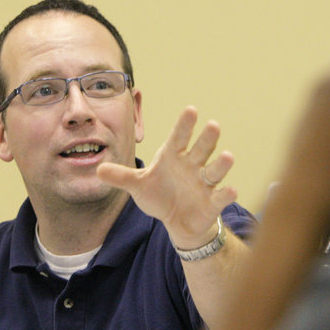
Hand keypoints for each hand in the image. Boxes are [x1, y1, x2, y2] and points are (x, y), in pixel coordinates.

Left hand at [97, 106, 237, 247]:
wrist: (177, 220)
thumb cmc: (160, 195)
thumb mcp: (139, 185)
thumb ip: (121, 177)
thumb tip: (98, 170)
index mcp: (174, 156)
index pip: (179, 138)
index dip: (185, 125)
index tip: (191, 110)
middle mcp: (192, 166)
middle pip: (201, 149)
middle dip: (207, 138)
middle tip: (213, 124)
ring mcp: (204, 183)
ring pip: (215, 170)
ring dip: (221, 164)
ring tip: (227, 156)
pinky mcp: (212, 202)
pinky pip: (220, 196)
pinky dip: (226, 194)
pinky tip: (231, 190)